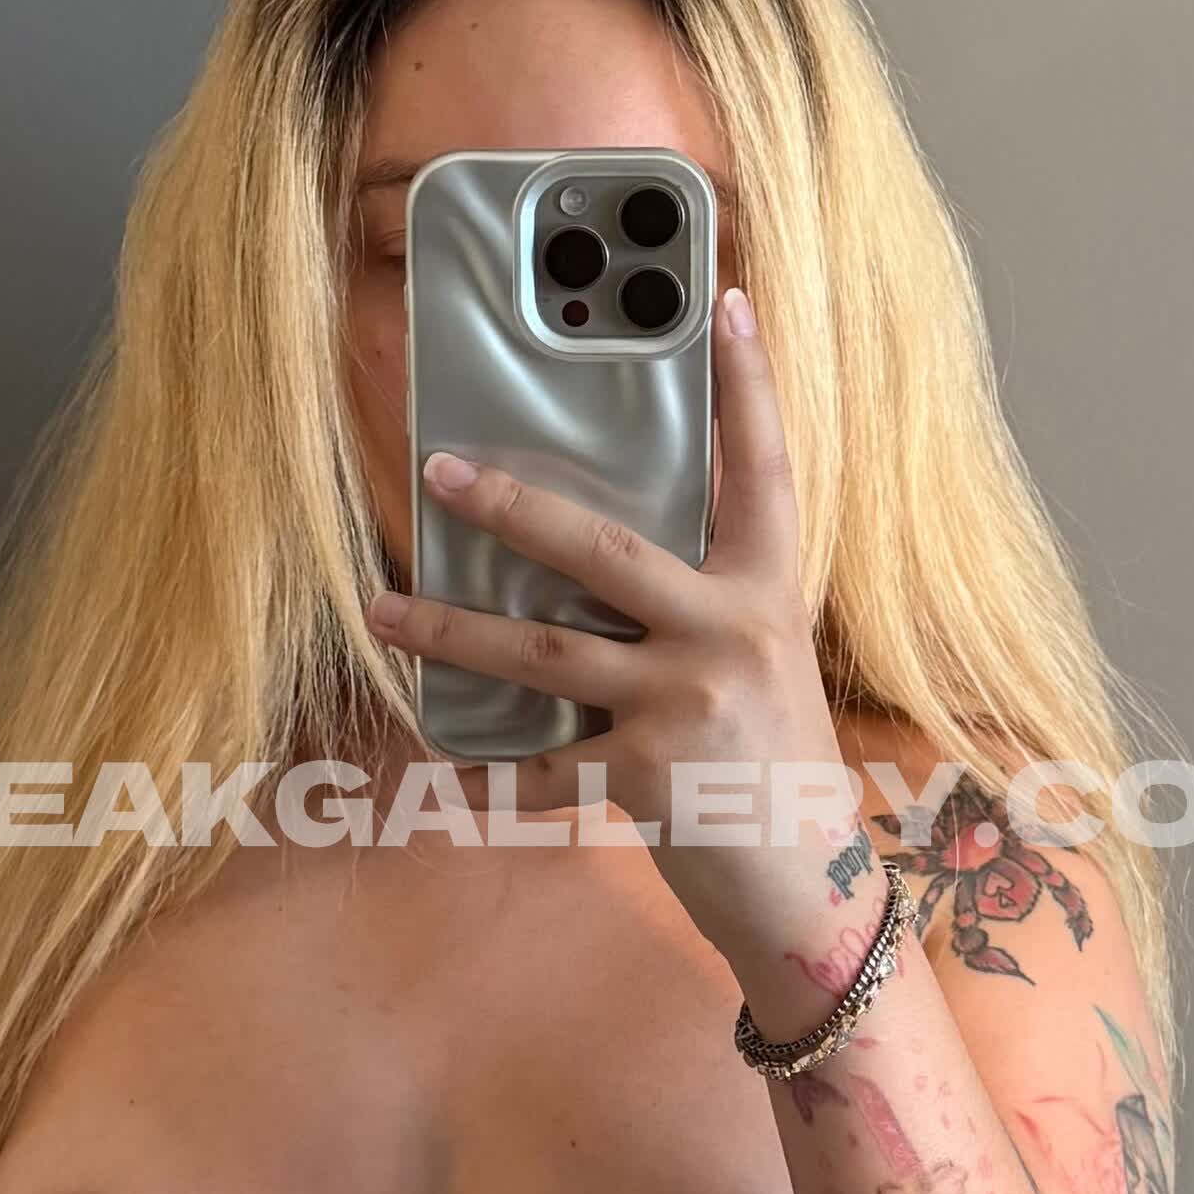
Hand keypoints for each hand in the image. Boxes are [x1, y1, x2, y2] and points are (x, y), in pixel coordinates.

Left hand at [361, 283, 885, 1018]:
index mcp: (765, 592)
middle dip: (510, 509)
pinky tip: (444, 770)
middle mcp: (729, 633)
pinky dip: (490, 773)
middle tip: (437, 472)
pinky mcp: (649, 775)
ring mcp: (687, 703)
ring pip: (542, 651)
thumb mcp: (761, 667)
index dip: (748, 386)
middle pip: (602, 548)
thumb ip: (699, 611)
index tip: (727, 303)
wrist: (810, 891)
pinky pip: (542, 766)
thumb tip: (598, 569)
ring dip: (451, 633)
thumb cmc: (774, 770)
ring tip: (382, 611)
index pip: (763, 469)